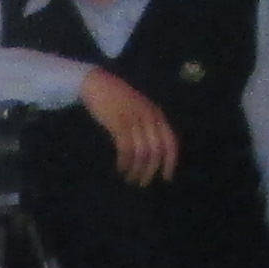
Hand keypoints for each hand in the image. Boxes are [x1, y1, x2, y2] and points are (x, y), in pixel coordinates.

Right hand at [75, 69, 180, 185]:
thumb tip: (154, 154)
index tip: (166, 178)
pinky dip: (125, 162)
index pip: (171, 142)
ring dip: (136, 169)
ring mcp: (134, 120)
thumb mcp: (140, 110)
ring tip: (130, 178)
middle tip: (142, 183)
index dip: (170, 162)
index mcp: (157, 115)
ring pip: (141, 152)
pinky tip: (121, 168)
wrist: (98, 84)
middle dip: (150, 171)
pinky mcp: (118, 123)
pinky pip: (126, 148)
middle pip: (156, 151)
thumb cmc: (118, 99)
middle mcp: (149, 117)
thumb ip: (149, 126)